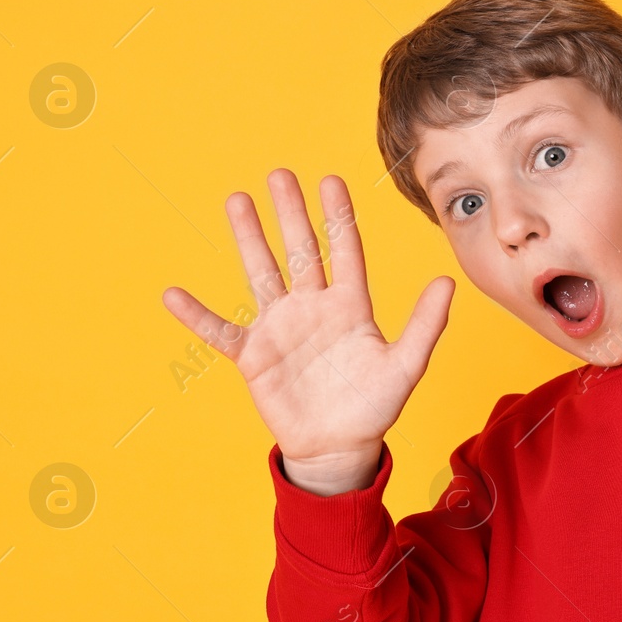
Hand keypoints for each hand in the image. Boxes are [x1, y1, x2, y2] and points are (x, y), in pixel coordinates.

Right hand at [161, 170, 454, 493]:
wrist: (339, 448)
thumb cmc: (374, 407)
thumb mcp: (406, 365)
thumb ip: (426, 324)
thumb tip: (448, 281)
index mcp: (350, 305)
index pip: (344, 249)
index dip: (338, 216)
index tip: (330, 179)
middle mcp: (313, 306)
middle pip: (300, 250)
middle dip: (290, 212)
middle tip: (279, 174)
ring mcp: (281, 327)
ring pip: (262, 273)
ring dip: (249, 239)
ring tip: (237, 200)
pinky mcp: (254, 355)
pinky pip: (220, 331)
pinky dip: (197, 315)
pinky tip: (174, 294)